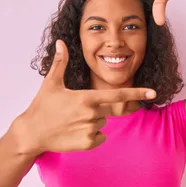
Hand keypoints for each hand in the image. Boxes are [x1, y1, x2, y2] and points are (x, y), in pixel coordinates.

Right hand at [19, 40, 156, 153]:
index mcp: (86, 98)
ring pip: (102, 124)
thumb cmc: (42, 106)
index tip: (153, 92)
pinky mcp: (87, 144)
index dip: (136, 92)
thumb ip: (60, 63)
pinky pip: (99, 137)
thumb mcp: (51, 83)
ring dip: (92, 123)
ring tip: (72, 122)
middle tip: (74, 111)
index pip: (117, 95)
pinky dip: (91, 136)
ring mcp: (90, 130)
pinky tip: (74, 133)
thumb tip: (61, 42)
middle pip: (107, 111)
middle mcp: (91, 114)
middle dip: (95, 110)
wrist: (32, 133)